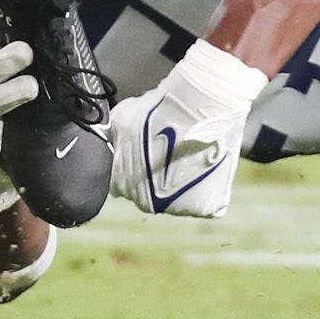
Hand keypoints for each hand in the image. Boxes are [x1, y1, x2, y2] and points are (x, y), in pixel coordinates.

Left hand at [107, 41, 269, 218]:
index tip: (143, 153)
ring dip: (181, 186)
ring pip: (177, 201)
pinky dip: (207, 192)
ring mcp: (176, 208)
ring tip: (191, 159)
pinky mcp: (205, 207)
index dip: (131, 167)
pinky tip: (207, 171)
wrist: (194, 110)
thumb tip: (111, 138)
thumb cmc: (155, 111)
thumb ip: (114, 137)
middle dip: (154, 178)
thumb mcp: (120, 119)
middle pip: (148, 194)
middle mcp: (145, 202)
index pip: (120, 183)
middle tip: (169, 155)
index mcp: (121, 184)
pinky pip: (204, 205)